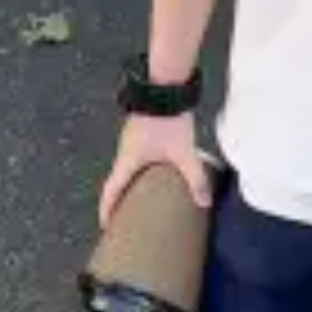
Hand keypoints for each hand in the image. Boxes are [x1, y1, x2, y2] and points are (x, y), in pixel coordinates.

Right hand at [99, 112, 211, 229]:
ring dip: (132, 179)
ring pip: (128, 164)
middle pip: (117, 178)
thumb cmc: (168, 120)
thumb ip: (195, 178)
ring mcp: (132, 136)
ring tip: (144, 192)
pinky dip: (143, 165)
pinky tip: (159, 165)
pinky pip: (138, 152)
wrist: (165, 86)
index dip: (106, 210)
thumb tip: (204, 202)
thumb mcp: (184, 153)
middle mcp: (125, 149)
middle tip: (128, 213)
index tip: (106, 225)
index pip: (110, 191)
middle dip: (121, 197)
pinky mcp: (143, 126)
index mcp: (127, 161)